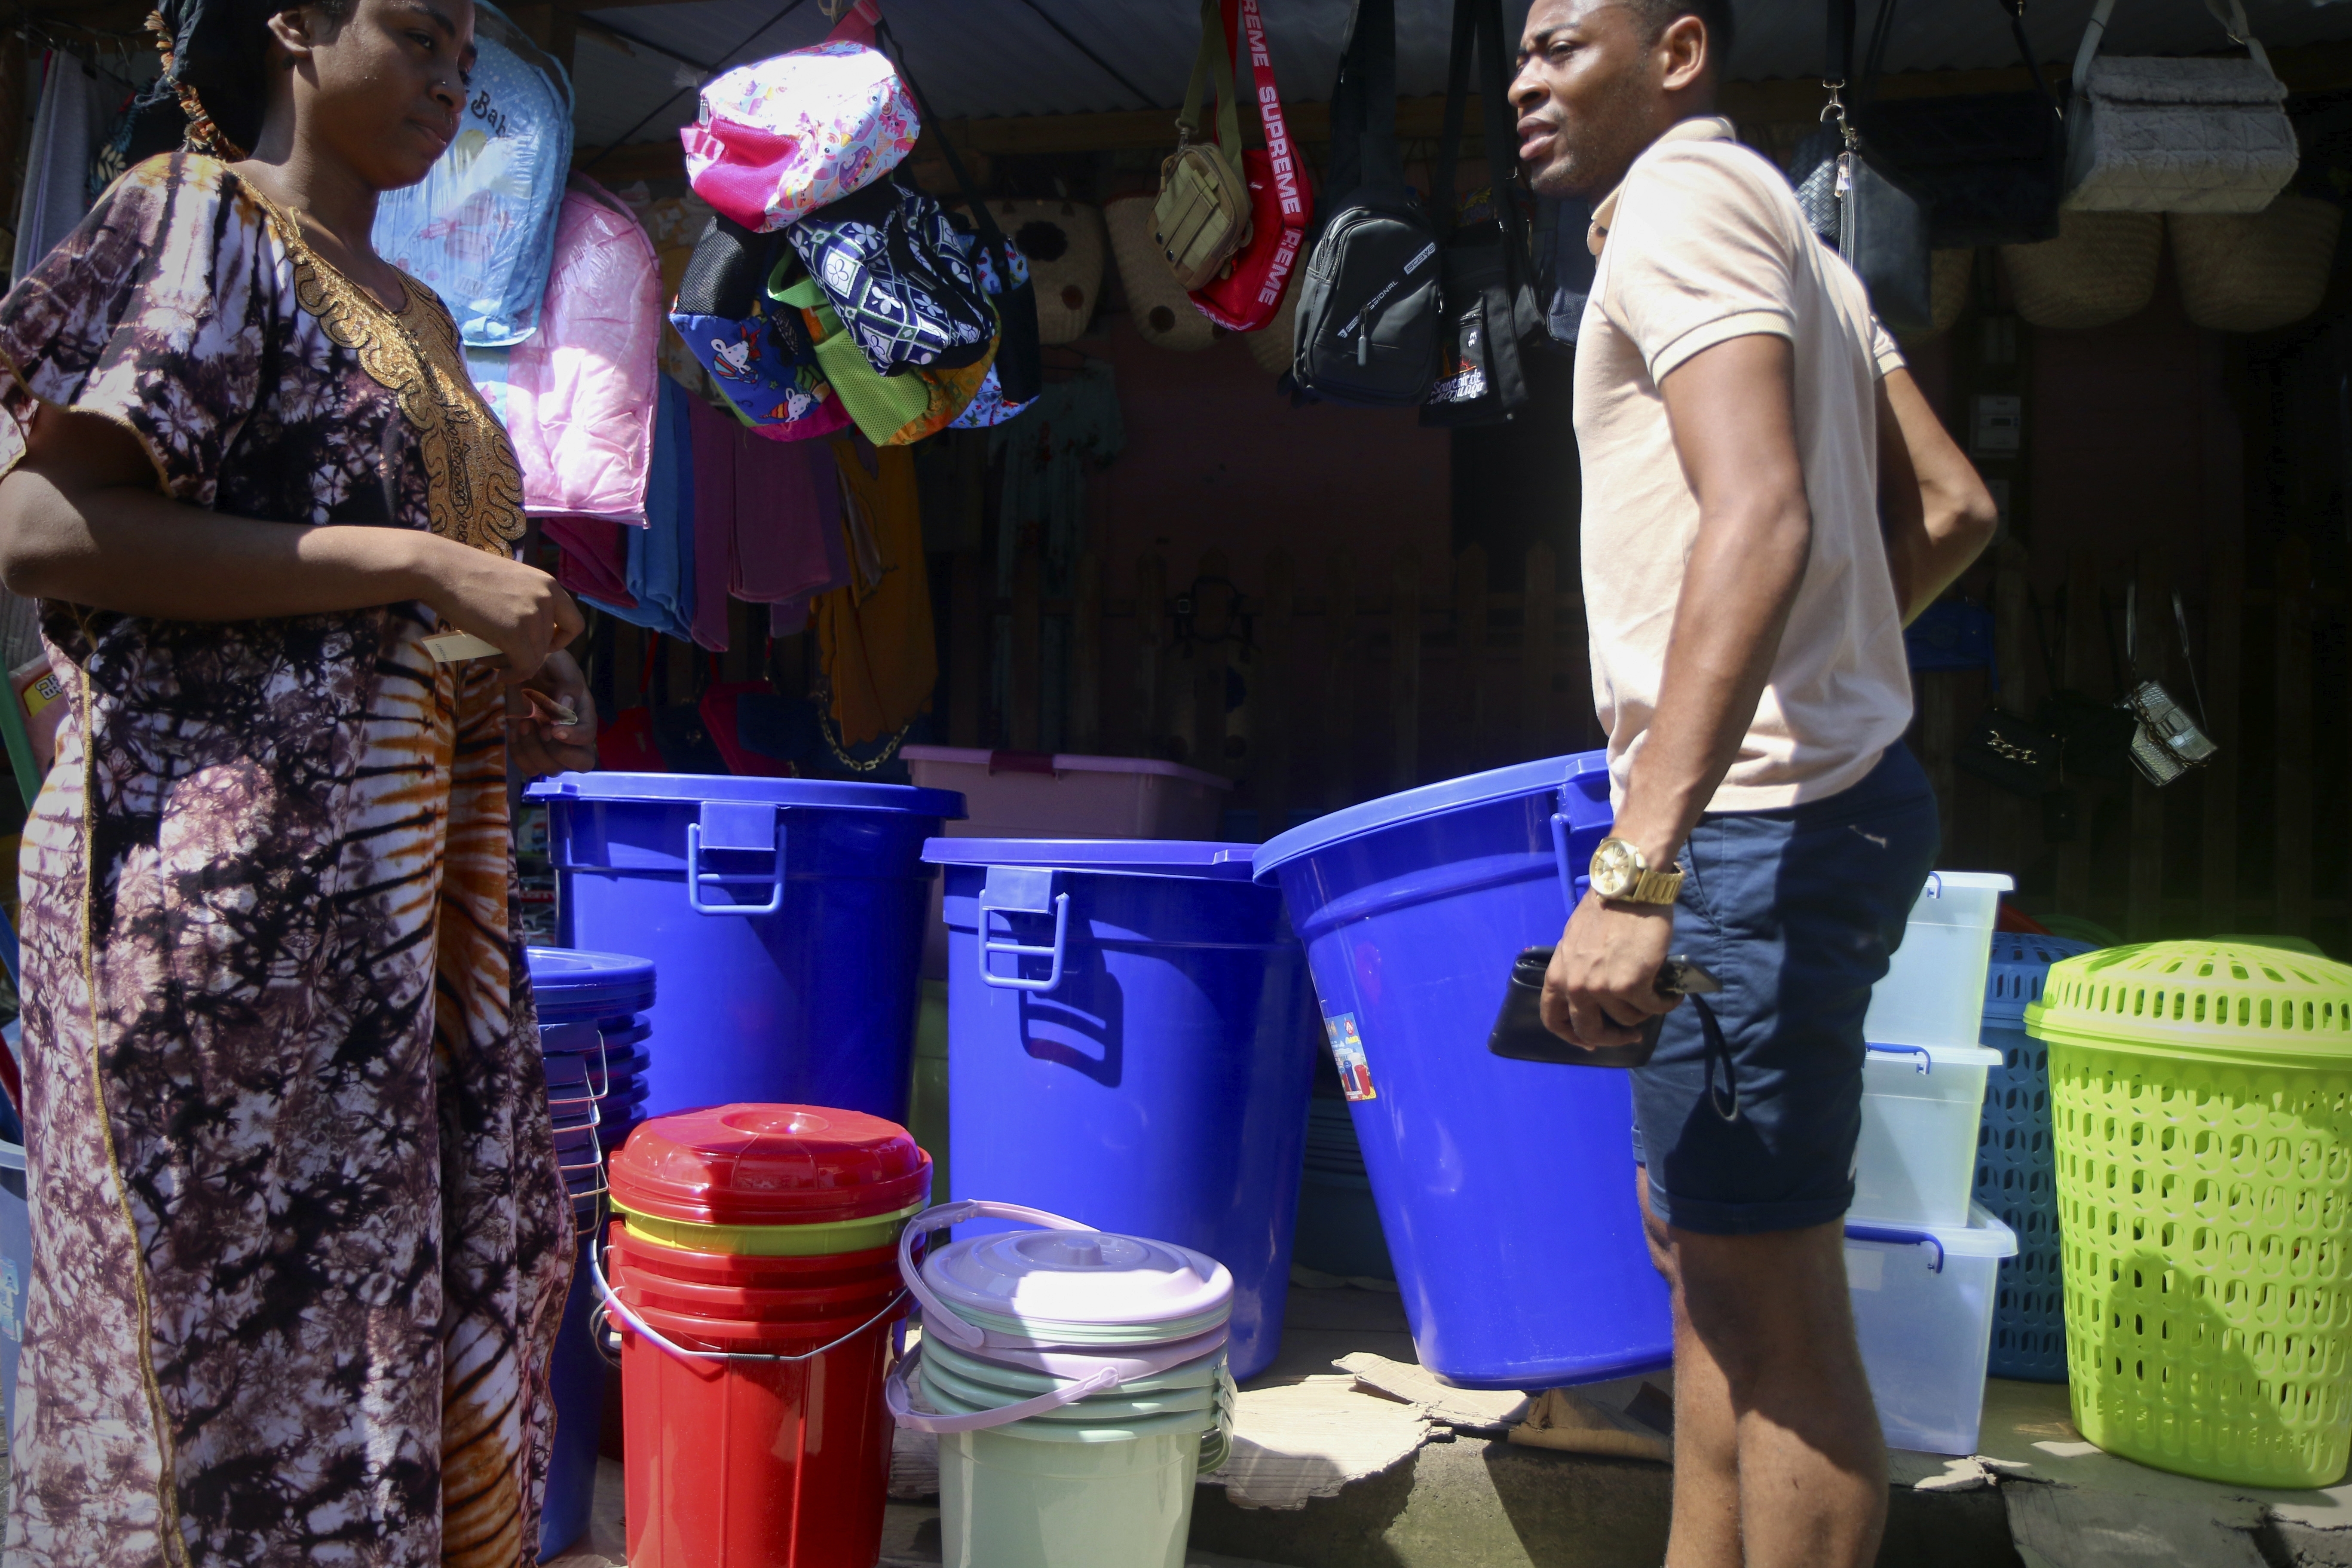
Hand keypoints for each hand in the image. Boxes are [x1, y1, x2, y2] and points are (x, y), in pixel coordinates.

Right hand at [414, 536, 582, 681]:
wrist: (440, 569)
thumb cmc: (467, 575)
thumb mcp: (511, 583)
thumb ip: (528, 603)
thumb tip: (533, 636)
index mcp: (548, 585)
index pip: (574, 623)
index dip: (560, 640)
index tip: (542, 645)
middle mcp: (546, 598)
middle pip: (550, 645)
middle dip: (529, 655)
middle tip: (503, 656)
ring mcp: (531, 615)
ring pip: (535, 658)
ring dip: (516, 666)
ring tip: (491, 660)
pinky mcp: (514, 633)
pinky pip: (524, 667)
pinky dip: (514, 676)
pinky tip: (501, 675)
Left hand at [508, 649, 596, 777]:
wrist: (522, 666)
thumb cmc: (547, 663)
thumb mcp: (560, 665)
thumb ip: (567, 684)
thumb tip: (566, 707)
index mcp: (584, 715)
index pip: (589, 739)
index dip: (573, 738)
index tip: (553, 728)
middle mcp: (573, 735)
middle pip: (580, 764)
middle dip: (559, 753)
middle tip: (542, 731)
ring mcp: (551, 746)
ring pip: (551, 769)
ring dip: (534, 750)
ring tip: (524, 723)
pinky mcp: (530, 749)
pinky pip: (529, 767)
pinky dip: (519, 754)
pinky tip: (515, 731)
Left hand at [1540, 893, 1678, 1050]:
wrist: (1628, 888)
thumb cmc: (1606, 911)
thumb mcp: (1576, 942)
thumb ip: (1578, 969)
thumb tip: (1590, 994)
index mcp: (1559, 974)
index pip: (1553, 1019)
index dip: (1572, 1037)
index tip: (1590, 1042)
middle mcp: (1576, 986)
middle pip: (1590, 1031)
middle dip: (1613, 1038)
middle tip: (1630, 1035)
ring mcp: (1603, 987)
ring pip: (1627, 1019)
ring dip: (1645, 1013)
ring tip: (1656, 998)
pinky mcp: (1632, 985)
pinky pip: (1652, 1008)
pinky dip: (1666, 1004)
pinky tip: (1672, 995)